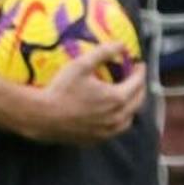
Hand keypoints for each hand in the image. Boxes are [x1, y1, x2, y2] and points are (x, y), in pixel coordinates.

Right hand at [15, 40, 146, 142]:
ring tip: (127, 96)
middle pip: (138, 102)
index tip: (139, 64)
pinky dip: (119, 120)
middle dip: (140, 88)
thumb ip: (103, 52)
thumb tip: (121, 45)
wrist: (43, 117)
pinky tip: (111, 113)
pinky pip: (116, 130)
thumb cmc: (61, 89)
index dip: (140, 71)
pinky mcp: (97, 139)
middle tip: (136, 78)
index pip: (138, 83)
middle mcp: (117, 117)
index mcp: (117, 98)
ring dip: (132, 106)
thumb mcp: (81, 65)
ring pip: (129, 119)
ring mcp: (108, 131)